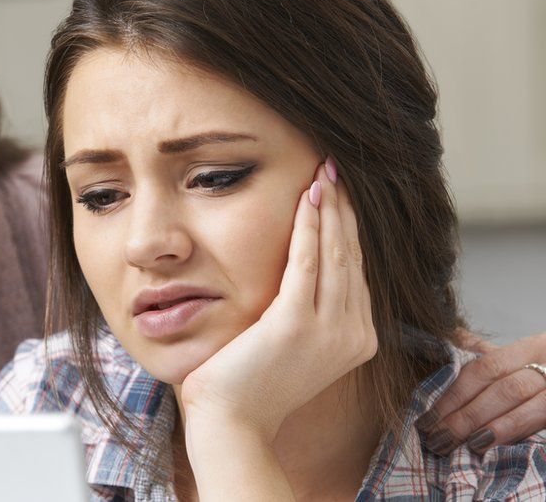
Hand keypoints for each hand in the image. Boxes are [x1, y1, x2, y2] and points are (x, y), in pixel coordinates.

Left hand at [181, 160, 376, 440]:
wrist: (232, 420)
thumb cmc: (252, 381)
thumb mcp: (294, 344)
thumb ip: (309, 311)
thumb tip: (304, 270)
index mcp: (357, 340)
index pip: (354, 271)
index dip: (348, 229)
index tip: (340, 194)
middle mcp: (353, 334)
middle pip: (350, 256)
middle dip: (344, 209)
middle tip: (335, 169)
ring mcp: (329, 331)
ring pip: (334, 253)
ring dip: (330, 208)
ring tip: (324, 173)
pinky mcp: (296, 324)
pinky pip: (307, 261)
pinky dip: (309, 225)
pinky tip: (308, 197)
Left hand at [417, 332, 545, 453]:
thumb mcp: (521, 355)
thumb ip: (487, 352)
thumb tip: (450, 335)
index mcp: (531, 347)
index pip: (484, 368)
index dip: (454, 395)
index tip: (428, 418)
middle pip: (501, 388)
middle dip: (466, 416)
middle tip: (438, 439)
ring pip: (523, 404)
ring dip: (490, 427)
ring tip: (463, 444)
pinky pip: (543, 419)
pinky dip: (516, 432)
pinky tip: (494, 445)